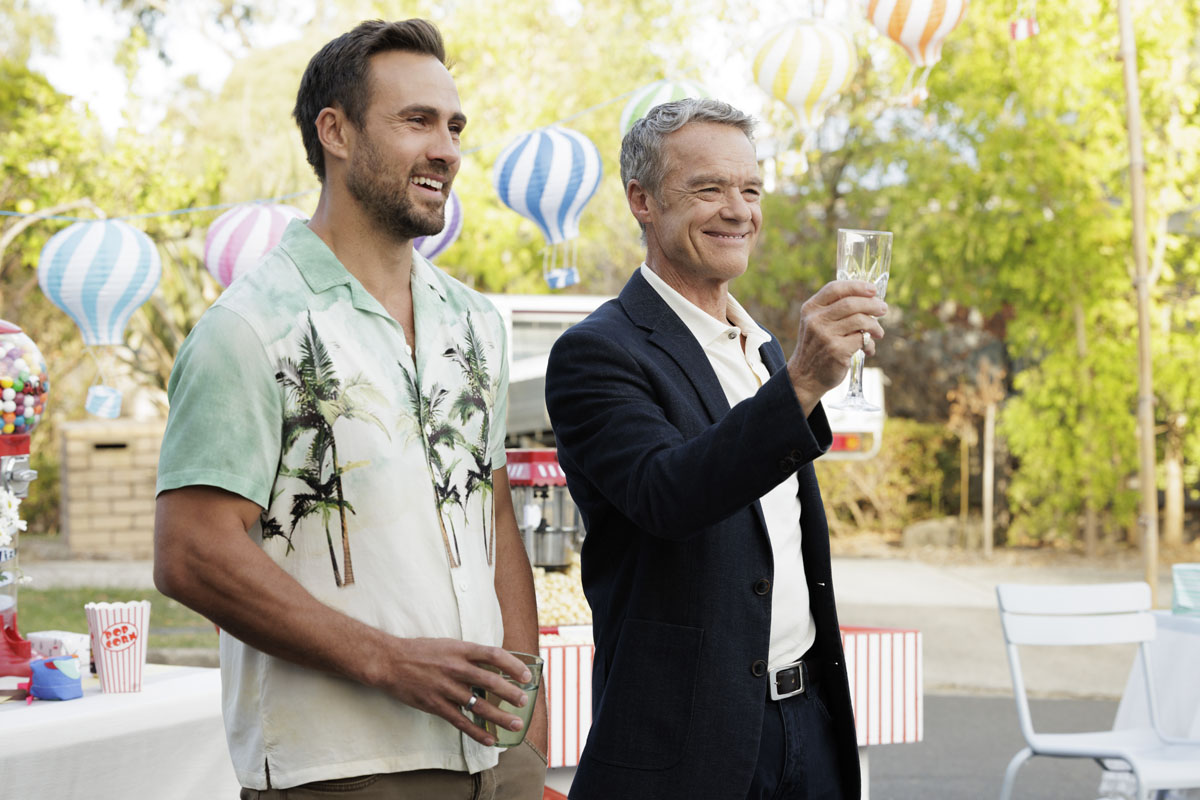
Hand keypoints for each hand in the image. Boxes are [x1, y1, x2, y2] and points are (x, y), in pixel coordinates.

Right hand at [369, 637, 533, 746]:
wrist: (390, 661)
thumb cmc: (421, 651)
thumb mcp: (448, 644)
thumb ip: (470, 655)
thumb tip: (495, 665)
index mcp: (461, 649)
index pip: (494, 655)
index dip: (513, 665)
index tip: (526, 675)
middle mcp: (455, 667)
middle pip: (490, 681)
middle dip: (510, 693)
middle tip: (524, 702)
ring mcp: (446, 688)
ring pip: (479, 704)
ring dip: (499, 716)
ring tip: (515, 724)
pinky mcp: (436, 705)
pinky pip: (461, 721)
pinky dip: (477, 732)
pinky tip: (490, 739)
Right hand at [786, 280, 887, 413]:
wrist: (805, 376)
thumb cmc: (817, 347)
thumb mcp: (816, 323)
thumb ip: (834, 309)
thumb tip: (869, 298)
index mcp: (810, 308)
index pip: (835, 288)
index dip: (857, 286)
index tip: (873, 290)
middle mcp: (816, 320)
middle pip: (851, 303)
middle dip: (872, 304)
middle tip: (883, 309)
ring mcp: (825, 335)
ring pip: (860, 320)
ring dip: (874, 326)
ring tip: (878, 332)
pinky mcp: (837, 351)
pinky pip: (862, 340)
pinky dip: (869, 344)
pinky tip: (868, 349)